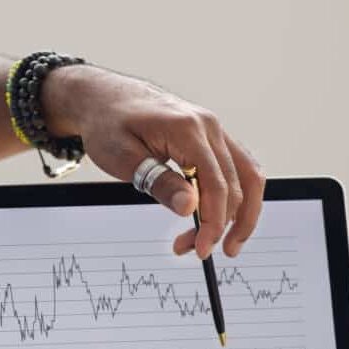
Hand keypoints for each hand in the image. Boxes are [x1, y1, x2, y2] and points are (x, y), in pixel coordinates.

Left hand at [41, 66, 264, 258]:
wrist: (103, 98)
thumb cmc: (107, 124)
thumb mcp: (122, 158)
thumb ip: (158, 182)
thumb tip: (190, 208)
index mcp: (187, 129)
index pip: (215, 184)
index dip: (213, 222)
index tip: (202, 248)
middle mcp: (209, 126)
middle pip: (235, 185)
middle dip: (219, 224)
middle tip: (194, 249)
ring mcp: (213, 129)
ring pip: (246, 176)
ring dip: (238, 213)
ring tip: (223, 242)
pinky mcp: (210, 136)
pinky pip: (236, 167)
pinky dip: (234, 195)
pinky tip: (220, 216)